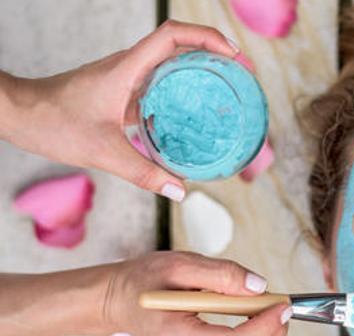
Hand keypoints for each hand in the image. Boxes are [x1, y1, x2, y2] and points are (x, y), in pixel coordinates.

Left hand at [6, 20, 238, 200]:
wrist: (19, 114)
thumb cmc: (52, 123)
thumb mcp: (103, 152)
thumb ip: (143, 173)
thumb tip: (181, 191)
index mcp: (127, 68)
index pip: (173, 36)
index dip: (207, 38)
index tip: (233, 55)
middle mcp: (130, 66)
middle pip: (180, 44)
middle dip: (215, 52)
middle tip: (241, 75)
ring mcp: (126, 77)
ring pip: (171, 63)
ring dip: (200, 70)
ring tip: (227, 92)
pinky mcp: (122, 91)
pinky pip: (160, 84)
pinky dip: (182, 92)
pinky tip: (193, 117)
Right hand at [101, 251, 290, 335]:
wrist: (118, 301)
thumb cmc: (145, 280)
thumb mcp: (181, 264)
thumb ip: (222, 274)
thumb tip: (259, 286)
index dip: (265, 326)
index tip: (282, 304)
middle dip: (274, 335)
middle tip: (281, 306)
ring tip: (266, 308)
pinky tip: (250, 316)